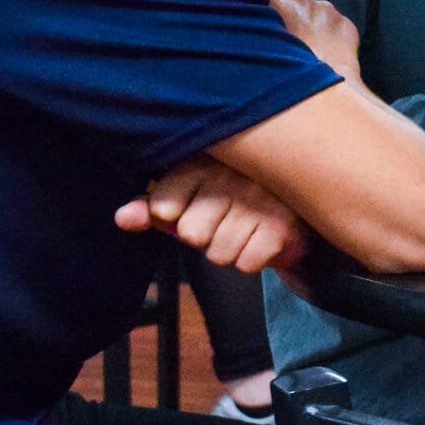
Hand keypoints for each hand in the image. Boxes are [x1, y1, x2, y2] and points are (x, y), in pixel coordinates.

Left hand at [115, 156, 309, 272]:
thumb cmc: (233, 194)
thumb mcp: (190, 193)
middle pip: (191, 235)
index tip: (194, 202)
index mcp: (203, 161)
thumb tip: (122, 218)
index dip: (174, 216)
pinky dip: (254, 258)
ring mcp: (259, 201)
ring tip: (247, 227)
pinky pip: (246, 263)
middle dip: (206, 236)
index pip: (162, 207)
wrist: (302, 192)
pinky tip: (264, 236)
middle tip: (226, 218)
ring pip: (218, 254)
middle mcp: (230, 177)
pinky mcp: (282, 227)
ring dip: (231, 249)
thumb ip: (153, 207)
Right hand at [248, 0, 361, 84]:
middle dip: (286, 14)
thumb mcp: (252, 47)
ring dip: (309, 26)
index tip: (253, 9)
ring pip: (313, 13)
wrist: (320, 91)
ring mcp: (326, 9)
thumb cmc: (279, 69)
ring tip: (306, 52)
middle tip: (284, 39)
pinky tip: (323, 57)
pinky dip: (328, 37)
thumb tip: (247, 28)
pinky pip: (333, 27)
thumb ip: (250, 28)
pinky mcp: (344, 24)